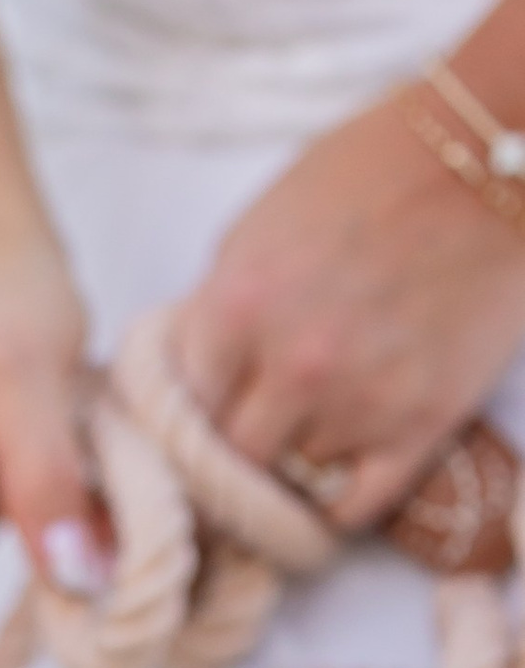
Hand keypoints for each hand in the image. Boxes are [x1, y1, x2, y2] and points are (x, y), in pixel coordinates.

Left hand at [173, 95, 524, 528]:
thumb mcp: (261, 225)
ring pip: (289, 481)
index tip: (198, 422)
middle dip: (231, 454)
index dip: (185, 418)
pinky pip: (352, 510)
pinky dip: (335, 507)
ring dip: (293, 464)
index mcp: (237, 307)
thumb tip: (185, 375)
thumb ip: (216, 306)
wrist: (490, 158)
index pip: (177, 409)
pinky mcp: (421, 426)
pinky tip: (335, 480)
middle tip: (246, 445)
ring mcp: (359, 402)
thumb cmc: (372, 173)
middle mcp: (293, 365)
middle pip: (227, 461)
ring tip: (313, 428)